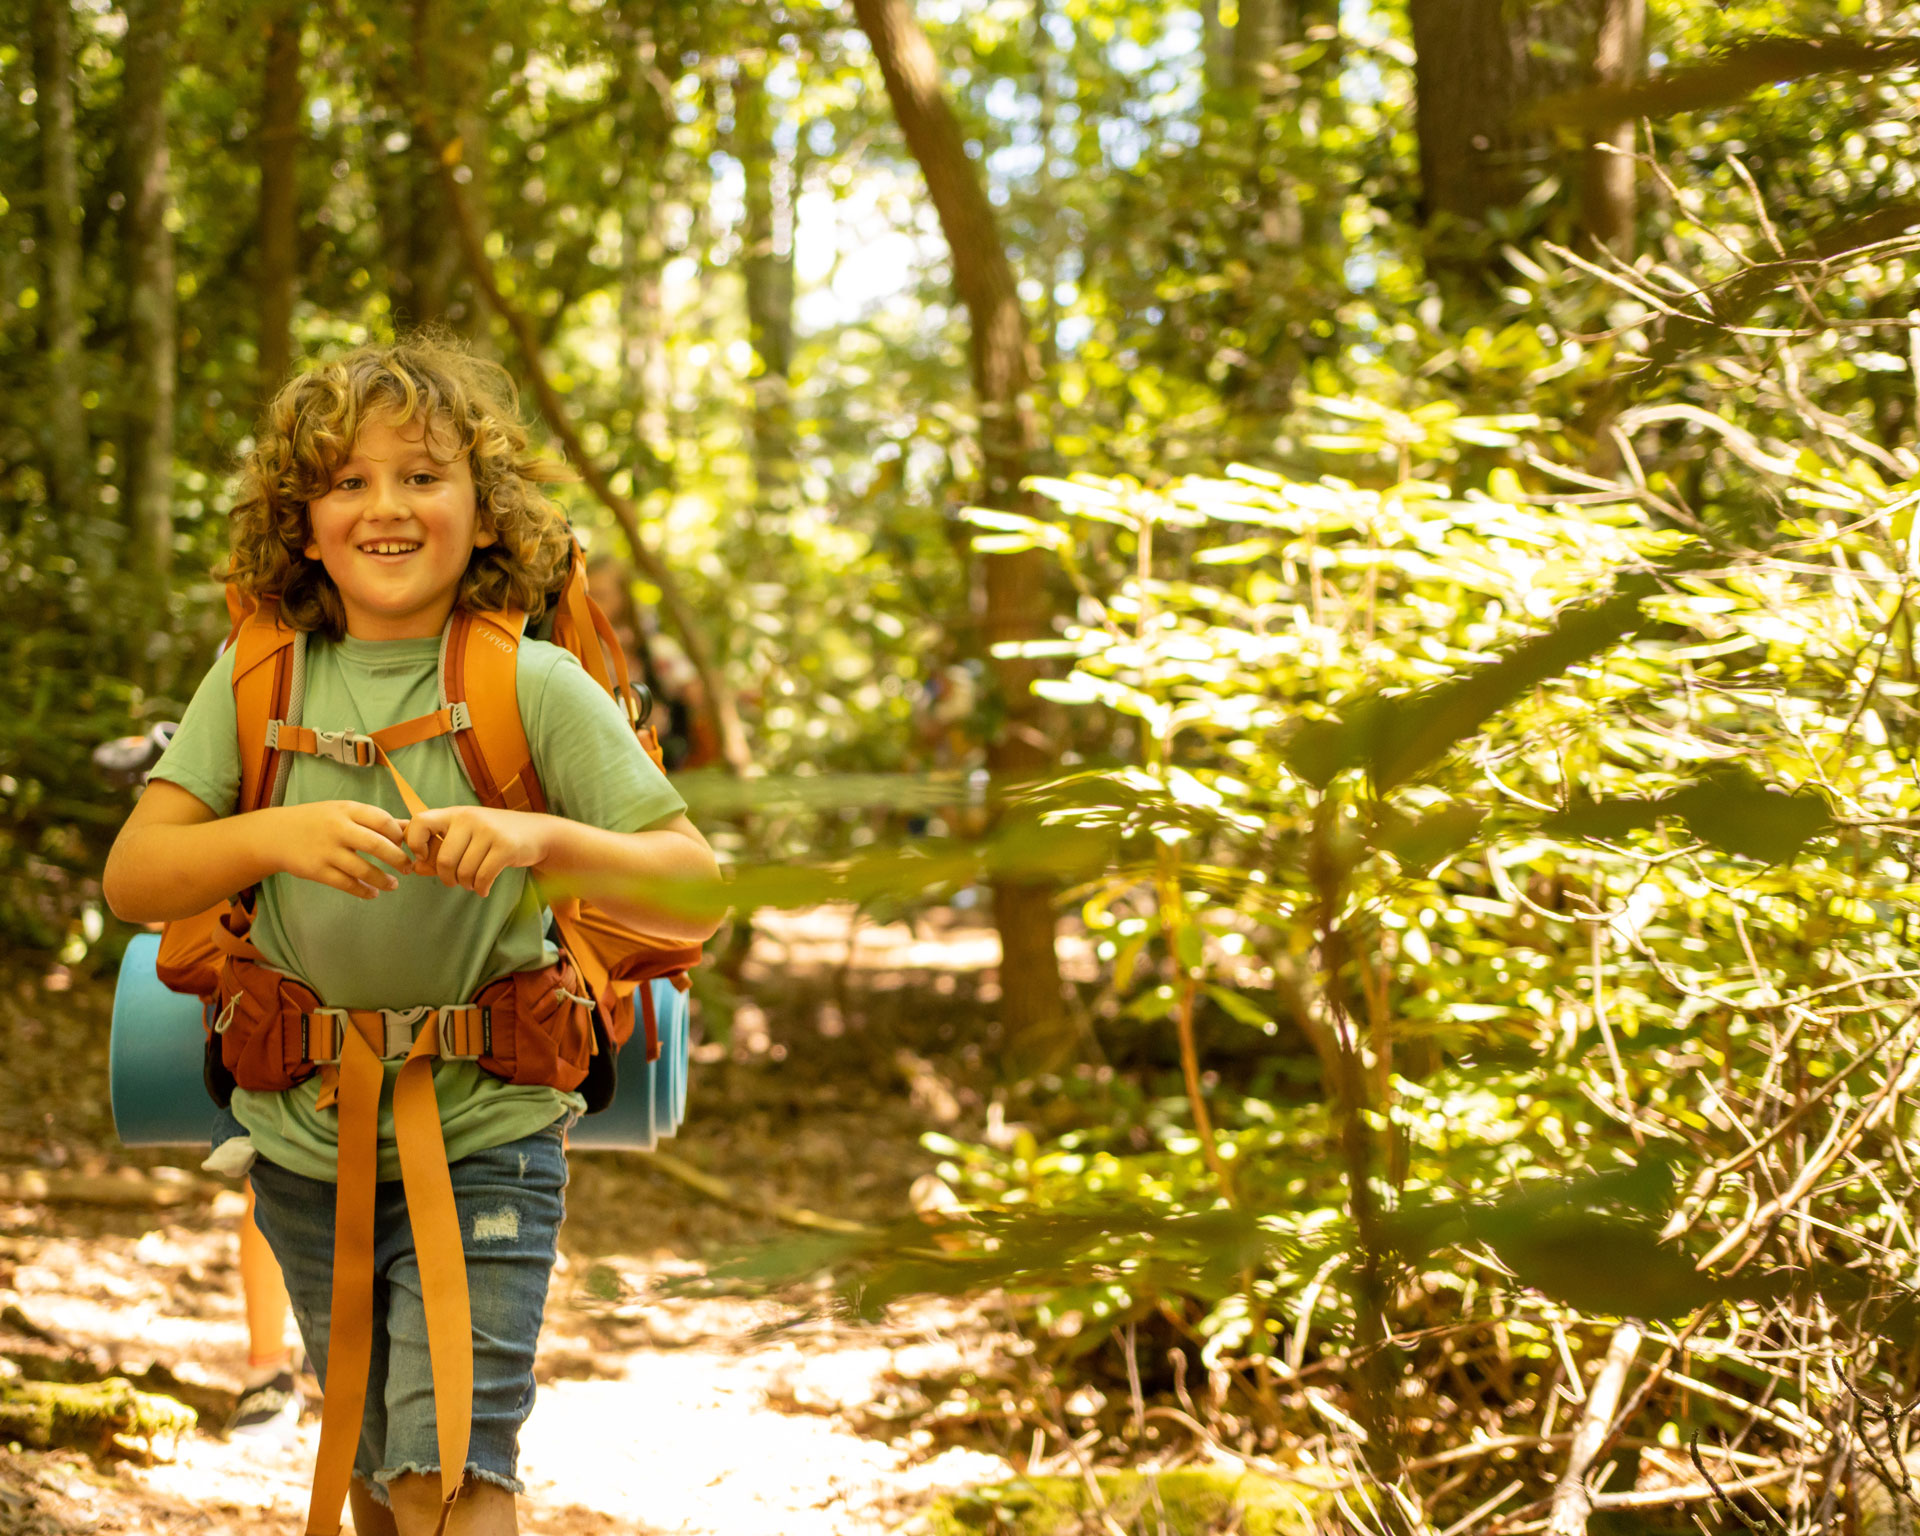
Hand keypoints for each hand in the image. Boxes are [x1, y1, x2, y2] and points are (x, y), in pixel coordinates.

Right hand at [266, 801, 409, 899]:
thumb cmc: (318, 821)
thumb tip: (408, 826)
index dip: (399, 835)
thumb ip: (375, 819)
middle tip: (408, 868)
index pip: (383, 820)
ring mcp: (326, 850)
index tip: (406, 845)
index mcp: (347, 810)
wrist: (276, 834)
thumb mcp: (344, 811)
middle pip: (378, 845)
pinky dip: (363, 891)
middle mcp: (338, 828)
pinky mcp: (317, 870)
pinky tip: (373, 893)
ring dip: (383, 880)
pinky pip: (346, 884)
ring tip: (394, 884)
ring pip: (363, 869)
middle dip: (398, 859)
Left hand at [403, 806, 552, 897]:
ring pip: (464, 871)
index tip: (425, 857)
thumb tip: (414, 868)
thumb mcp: (464, 838)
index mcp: (455, 813)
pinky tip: (484, 889)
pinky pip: (483, 877)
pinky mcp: (506, 846)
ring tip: (472, 883)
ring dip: (466, 885)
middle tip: (455, 881)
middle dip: (447, 878)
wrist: (537, 833)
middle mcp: (470, 818)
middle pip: (444, 859)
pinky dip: (481, 888)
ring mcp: (489, 831)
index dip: (414, 843)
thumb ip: (437, 851)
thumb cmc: (493, 837)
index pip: (420, 822)